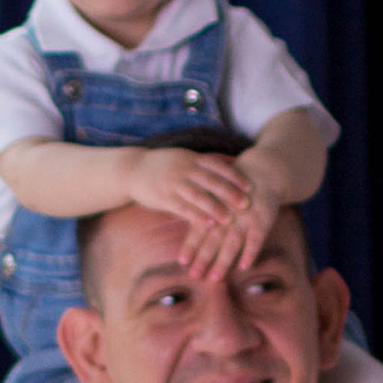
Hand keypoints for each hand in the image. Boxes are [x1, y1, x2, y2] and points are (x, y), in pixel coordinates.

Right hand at [124, 144, 255, 246]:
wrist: (132, 169)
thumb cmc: (163, 166)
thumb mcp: (184, 158)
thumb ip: (204, 163)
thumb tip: (231, 163)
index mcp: (191, 159)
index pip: (217, 166)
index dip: (234, 176)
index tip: (250, 186)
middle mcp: (184, 169)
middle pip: (211, 181)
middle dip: (229, 193)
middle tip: (246, 204)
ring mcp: (173, 183)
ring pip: (198, 195)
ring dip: (215, 208)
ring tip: (229, 219)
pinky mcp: (163, 197)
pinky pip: (182, 207)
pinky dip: (196, 215)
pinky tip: (208, 224)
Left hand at [172, 157, 283, 287]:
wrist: (263, 171)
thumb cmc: (235, 190)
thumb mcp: (217, 196)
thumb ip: (203, 214)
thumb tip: (185, 233)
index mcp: (214, 208)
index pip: (199, 229)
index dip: (191, 245)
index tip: (182, 262)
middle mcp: (227, 214)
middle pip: (213, 238)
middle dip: (203, 258)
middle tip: (194, 276)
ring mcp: (245, 217)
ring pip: (232, 242)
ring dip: (223, 261)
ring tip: (214, 278)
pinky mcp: (262, 219)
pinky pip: (256, 238)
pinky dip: (250, 252)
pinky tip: (244, 267)